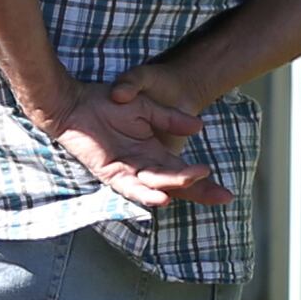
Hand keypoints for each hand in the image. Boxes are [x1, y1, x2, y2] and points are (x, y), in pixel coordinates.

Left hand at [47, 75, 226, 210]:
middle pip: (175, 185)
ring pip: (156, 185)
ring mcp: (126, 171)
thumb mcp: (147, 107)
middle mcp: (142, 166)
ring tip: (196, 182)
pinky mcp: (109, 172)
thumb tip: (199, 127)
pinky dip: (145, 193)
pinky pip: (129, 187)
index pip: (183, 172)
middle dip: (199, 191)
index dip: (204, 183)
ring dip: (175, 185)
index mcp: (153, 153)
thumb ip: (171, 119)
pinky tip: (162, 198)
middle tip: (223, 196)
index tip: (226, 193)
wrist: (75, 101)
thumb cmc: (105, 103)